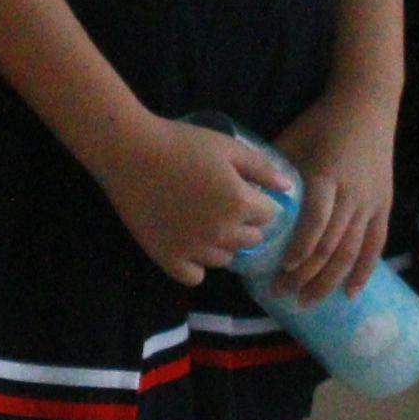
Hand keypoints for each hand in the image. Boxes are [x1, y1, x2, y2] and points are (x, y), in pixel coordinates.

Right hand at [100, 113, 293, 288]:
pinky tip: (189, 244)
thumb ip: (261, 168)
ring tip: (207, 223)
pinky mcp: (168, 259)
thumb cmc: (181, 143)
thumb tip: (288, 186)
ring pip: (226, 259)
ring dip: (224, 244)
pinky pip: (194, 276)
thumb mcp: (227, 147)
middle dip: (247, 224)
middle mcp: (222, 232)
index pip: (270, 216)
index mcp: (240, 204)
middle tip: (227, 206)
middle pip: (252, 240)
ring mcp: (194, 249)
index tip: (246, 192)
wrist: (131, 153)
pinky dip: (196, 265)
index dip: (261, 202)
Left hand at [271, 86, 396, 302]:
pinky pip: (375, 245)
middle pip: (330, 246)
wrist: (367, 105)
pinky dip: (363, 271)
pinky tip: (350, 294)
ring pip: (351, 251)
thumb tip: (246, 204)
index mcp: (325, 177)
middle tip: (284, 295)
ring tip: (309, 302)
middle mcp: (351, 195)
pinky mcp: (384, 206)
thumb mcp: (291, 142)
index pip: (314, 224)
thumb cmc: (320, 123)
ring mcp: (370, 203)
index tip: (279, 270)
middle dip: (306, 275)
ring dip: (329, 281)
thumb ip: (272, 174)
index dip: (298, 252)